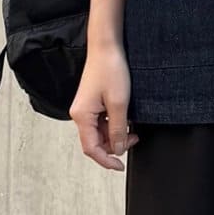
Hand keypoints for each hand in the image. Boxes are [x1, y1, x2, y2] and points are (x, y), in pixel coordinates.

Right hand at [70, 43, 139, 170]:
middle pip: (95, 142)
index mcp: (81, 116)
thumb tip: (117, 149)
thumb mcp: (119, 104)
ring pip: (99, 133)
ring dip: (116, 135)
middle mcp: (79, 114)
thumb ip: (117, 129)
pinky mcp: (91, 104)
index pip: (91, 148)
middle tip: (134, 138)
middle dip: (114, 145)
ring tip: (132, 129)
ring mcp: (85, 109)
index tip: (119, 166)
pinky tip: (125, 120)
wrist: (106, 48)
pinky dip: (114, 125)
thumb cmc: (110, 70)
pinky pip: (101, 123)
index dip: (106, 160)